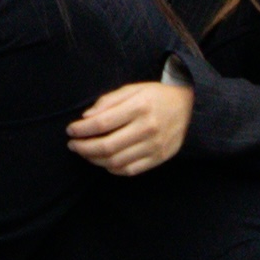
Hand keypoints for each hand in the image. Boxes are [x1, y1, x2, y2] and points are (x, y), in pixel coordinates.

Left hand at [65, 77, 194, 174]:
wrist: (189, 106)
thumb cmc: (155, 96)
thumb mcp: (132, 89)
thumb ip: (108, 101)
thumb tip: (85, 118)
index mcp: (139, 107)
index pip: (102, 123)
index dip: (81, 129)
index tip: (71, 130)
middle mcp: (148, 128)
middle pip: (107, 146)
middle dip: (84, 148)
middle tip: (73, 145)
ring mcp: (155, 145)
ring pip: (116, 161)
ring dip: (95, 160)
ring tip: (85, 153)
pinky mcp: (160, 157)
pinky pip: (130, 170)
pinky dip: (112, 168)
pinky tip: (104, 161)